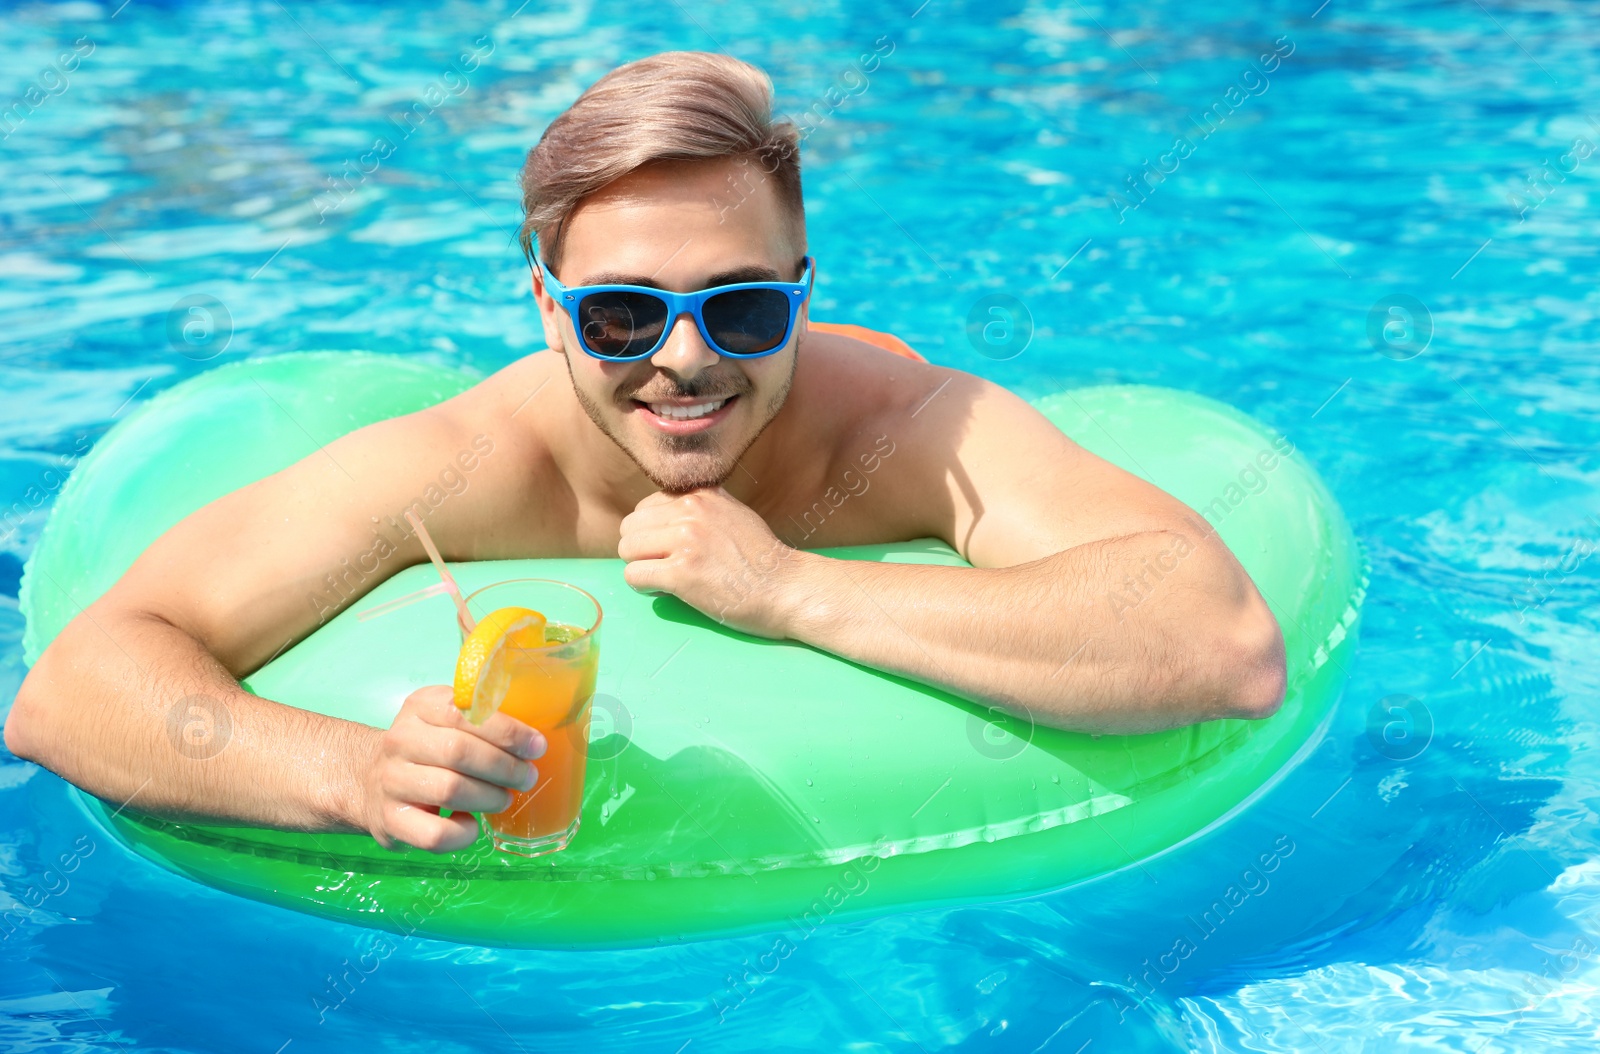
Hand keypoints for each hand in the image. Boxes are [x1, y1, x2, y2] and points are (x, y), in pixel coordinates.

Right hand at [359, 685, 546, 853]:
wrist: (368, 780)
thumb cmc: (428, 749)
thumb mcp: (446, 719)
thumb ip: (482, 719)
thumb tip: (535, 741)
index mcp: (420, 706)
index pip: (465, 713)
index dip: (507, 731)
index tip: (536, 747)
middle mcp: (400, 740)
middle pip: (459, 752)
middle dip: (505, 768)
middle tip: (527, 778)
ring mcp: (390, 781)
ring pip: (449, 790)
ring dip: (490, 798)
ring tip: (505, 799)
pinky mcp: (388, 820)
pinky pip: (435, 834)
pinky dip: (463, 834)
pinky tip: (472, 825)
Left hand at [618, 485, 805, 637]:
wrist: (787, 588)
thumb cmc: (763, 559)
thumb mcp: (735, 513)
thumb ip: (703, 506)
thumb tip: (668, 511)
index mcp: (701, 495)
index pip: (647, 506)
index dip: (652, 531)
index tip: (668, 548)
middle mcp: (691, 511)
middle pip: (631, 527)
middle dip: (640, 549)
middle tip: (662, 566)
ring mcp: (686, 541)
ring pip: (628, 549)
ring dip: (640, 567)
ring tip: (664, 579)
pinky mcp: (682, 573)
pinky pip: (634, 575)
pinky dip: (644, 587)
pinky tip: (665, 590)